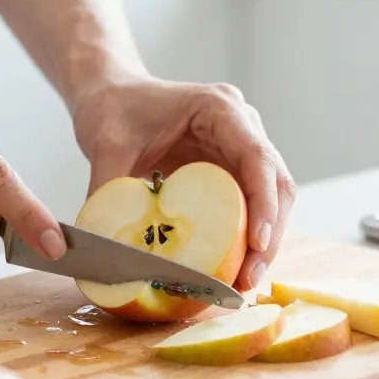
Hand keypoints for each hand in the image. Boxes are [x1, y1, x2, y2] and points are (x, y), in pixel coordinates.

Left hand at [70, 76, 295, 290]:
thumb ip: (108, 190)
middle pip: (276, 183)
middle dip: (269, 234)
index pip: (257, 156)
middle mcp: (241, 127)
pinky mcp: (229, 170)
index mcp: (220, 109)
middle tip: (249, 279)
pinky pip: (249, 206)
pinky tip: (230, 269)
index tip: (258, 243)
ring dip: (262, 242)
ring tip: (242, 284)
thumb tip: (103, 244)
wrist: (110, 94)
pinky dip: (244, 238)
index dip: (264, 202)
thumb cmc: (112, 109)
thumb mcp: (106, 146)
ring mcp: (239, 149)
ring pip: (271, 199)